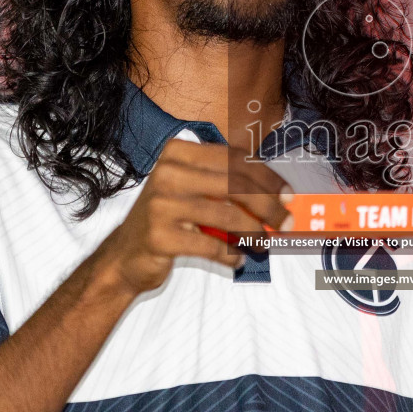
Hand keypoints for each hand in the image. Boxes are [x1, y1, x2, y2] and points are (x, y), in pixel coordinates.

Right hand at [84, 139, 292, 298]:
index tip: (288, 195)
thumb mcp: (192, 190)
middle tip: (287, 223)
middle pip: (235, 185)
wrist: (124, 255)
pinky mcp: (160, 236)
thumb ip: (226, 185)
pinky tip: (237, 258)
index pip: (234, 159)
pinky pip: (211, 245)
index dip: (267, 177)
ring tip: (263, 243)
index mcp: (178, 153)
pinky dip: (230, 254)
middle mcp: (167, 172)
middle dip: (268, 206)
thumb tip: (278, 195)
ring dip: (253, 232)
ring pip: (227, 215)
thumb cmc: (168, 219)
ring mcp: (161, 204)